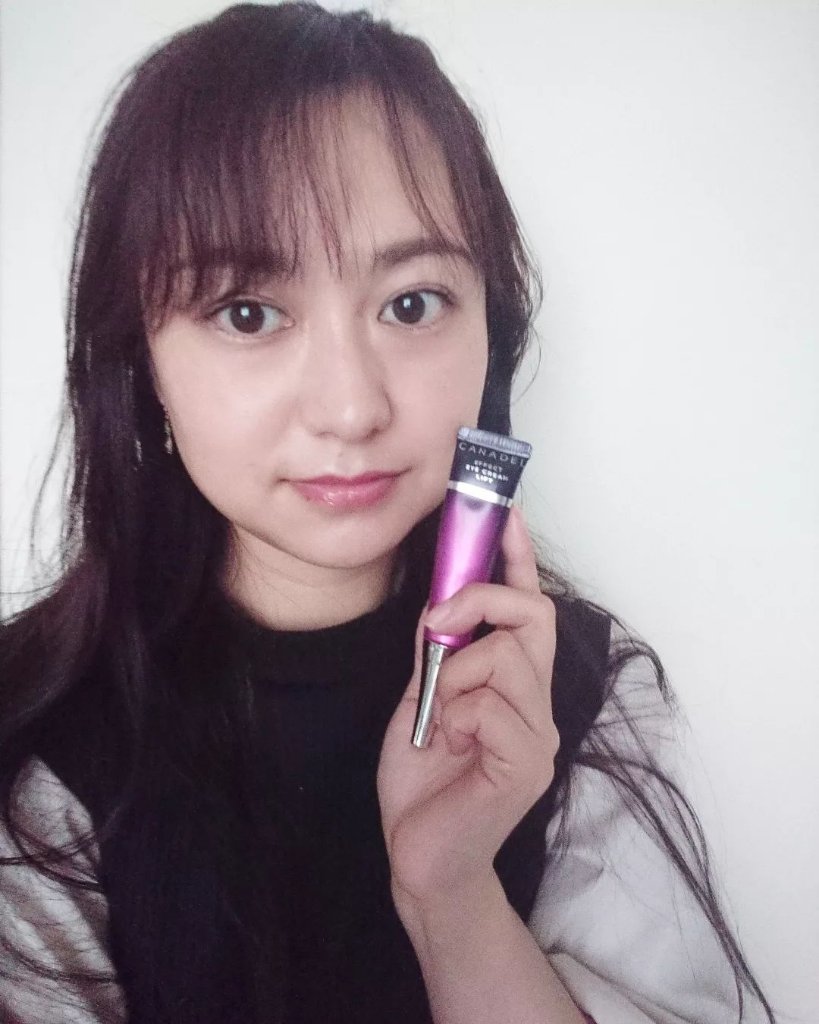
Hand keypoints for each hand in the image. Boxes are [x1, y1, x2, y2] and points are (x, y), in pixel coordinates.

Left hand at [377, 506, 558, 917]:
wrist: (420, 856)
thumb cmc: (424, 779)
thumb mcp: (423, 698)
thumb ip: (439, 653)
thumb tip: (442, 600)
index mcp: (515, 684)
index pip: (529, 607)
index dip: (519, 556)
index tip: (506, 511)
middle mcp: (538, 703)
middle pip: (533, 615)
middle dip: (481, 600)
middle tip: (442, 617)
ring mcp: (540, 735)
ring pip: (505, 656)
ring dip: (457, 674)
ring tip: (444, 715)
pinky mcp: (529, 765)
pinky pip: (492, 705)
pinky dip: (458, 715)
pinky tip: (452, 745)